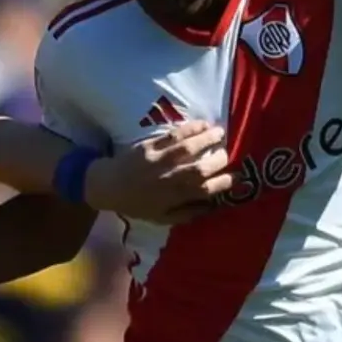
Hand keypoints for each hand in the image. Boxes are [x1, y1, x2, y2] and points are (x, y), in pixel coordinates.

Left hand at [84, 120, 231, 223]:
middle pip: (200, 169)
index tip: (234, 177)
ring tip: (221, 133)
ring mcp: (159, 160)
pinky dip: (191, 128)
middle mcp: (168, 178)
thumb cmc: (136, 203)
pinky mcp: (150, 145)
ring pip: (189, 148)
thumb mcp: (161, 218)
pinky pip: (174, 134)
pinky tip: (203, 124)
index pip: (205, 190)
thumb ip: (186, 213)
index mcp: (173, 197)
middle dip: (219, 160)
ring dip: (209, 139)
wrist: (108, 186)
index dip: (223, 183)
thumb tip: (210, 207)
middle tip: (226, 154)